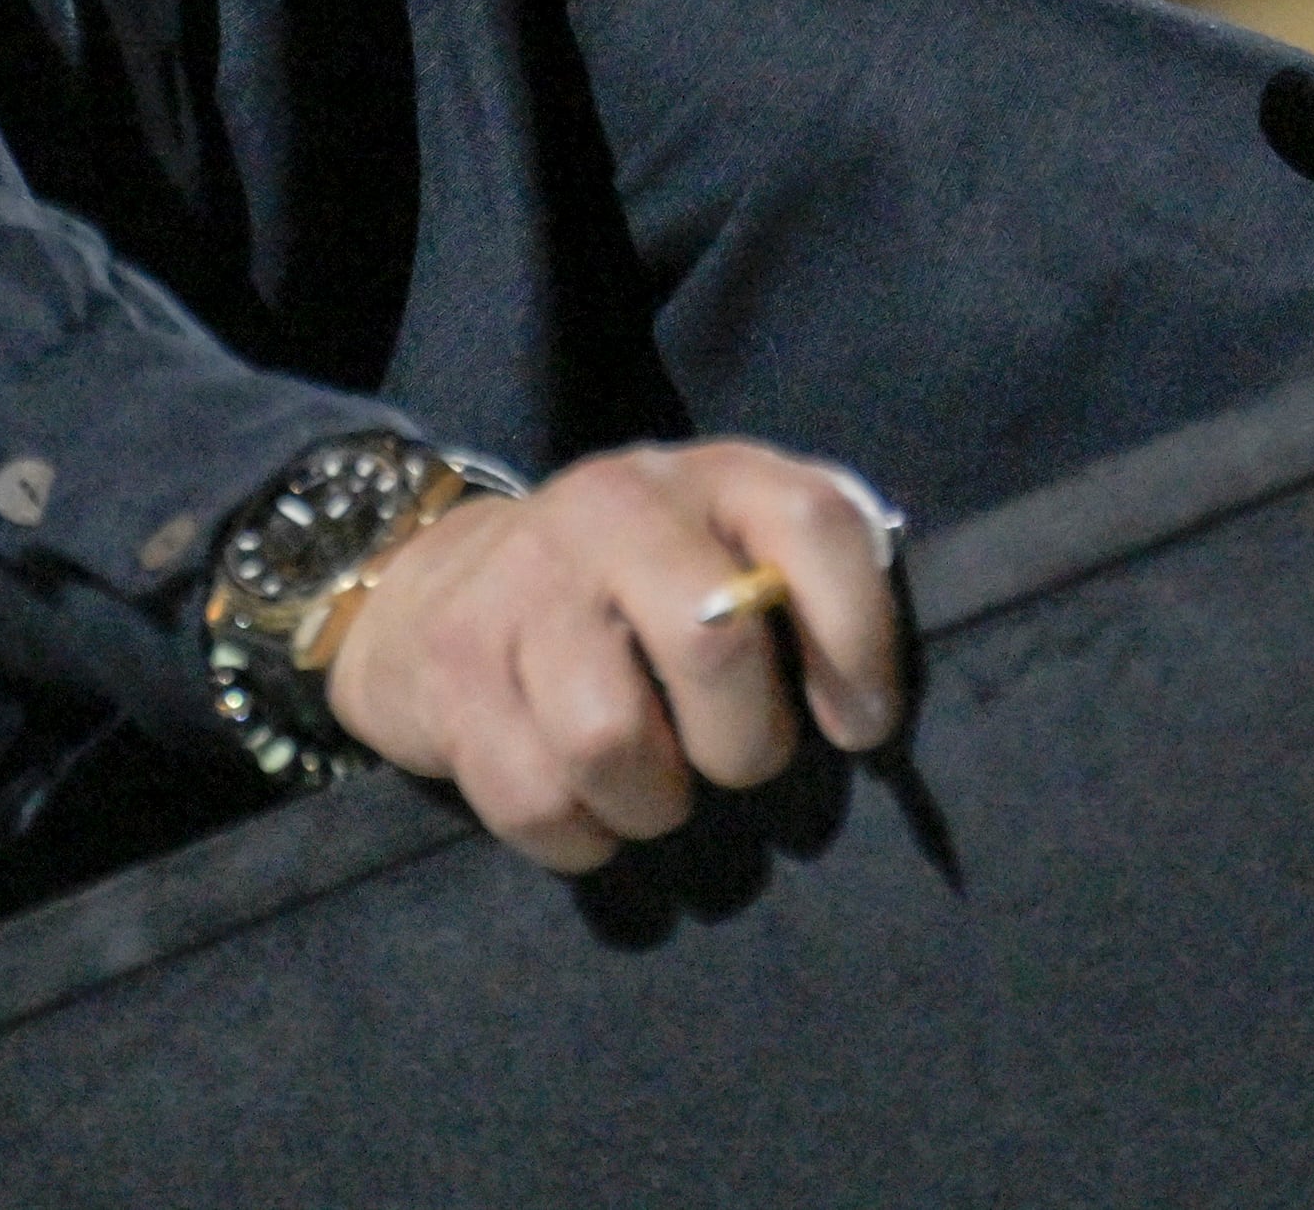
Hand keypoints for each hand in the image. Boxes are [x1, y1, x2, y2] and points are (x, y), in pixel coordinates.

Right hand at [322, 440, 903, 874]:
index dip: (857, 638)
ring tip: (653, 789)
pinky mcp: (453, 668)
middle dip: (744, 745)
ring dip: (651, 803)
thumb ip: (810, 589)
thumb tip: (869, 704)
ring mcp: (523, 583)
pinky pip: (534, 799)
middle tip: (733, 760)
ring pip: (609, 740)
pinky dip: (577, 836)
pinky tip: (587, 806)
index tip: (860, 724)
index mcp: (715, 478)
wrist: (445, 579)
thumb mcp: (730, 550)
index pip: (814, 526)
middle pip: (713, 645)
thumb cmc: (636, 588)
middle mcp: (617, 508)